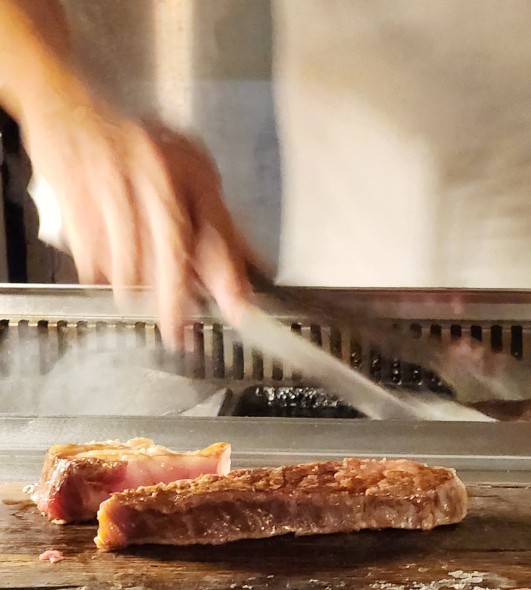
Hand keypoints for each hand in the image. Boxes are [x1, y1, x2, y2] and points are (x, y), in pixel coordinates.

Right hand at [22, 85, 255, 347]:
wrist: (69, 110)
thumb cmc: (138, 149)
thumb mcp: (191, 177)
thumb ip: (221, 226)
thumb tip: (256, 269)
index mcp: (191, 172)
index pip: (217, 231)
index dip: (228, 275)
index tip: (239, 309)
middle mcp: (154, 174)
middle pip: (172, 251)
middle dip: (176, 300)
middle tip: (179, 333)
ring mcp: (111, 183)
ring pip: (130, 259)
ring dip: (138, 292)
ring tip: (143, 302)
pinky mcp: (73, 195)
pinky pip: (91, 254)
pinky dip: (102, 275)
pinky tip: (108, 277)